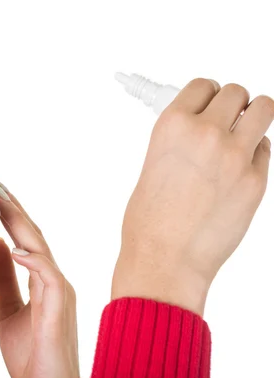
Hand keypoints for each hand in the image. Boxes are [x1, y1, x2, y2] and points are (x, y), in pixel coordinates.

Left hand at [0, 175, 79, 377]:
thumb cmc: (29, 353)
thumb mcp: (9, 309)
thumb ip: (6, 279)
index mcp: (41, 278)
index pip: (24, 236)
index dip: (7, 211)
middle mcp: (54, 279)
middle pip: (33, 233)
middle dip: (12, 204)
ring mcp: (60, 292)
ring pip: (41, 247)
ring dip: (20, 221)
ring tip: (0, 197)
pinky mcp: (60, 310)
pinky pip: (49, 278)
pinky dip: (32, 261)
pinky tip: (13, 246)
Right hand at [112, 78, 273, 315]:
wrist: (164, 259)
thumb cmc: (149, 220)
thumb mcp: (152, 165)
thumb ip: (180, 139)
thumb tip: (203, 124)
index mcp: (172, 126)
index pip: (202, 85)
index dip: (206, 94)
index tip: (208, 102)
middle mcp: (206, 134)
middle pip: (236, 92)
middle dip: (231, 105)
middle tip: (225, 121)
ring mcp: (236, 156)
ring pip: (263, 110)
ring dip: (253, 117)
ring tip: (242, 135)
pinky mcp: (256, 181)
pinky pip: (266, 150)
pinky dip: (256, 154)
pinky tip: (237, 171)